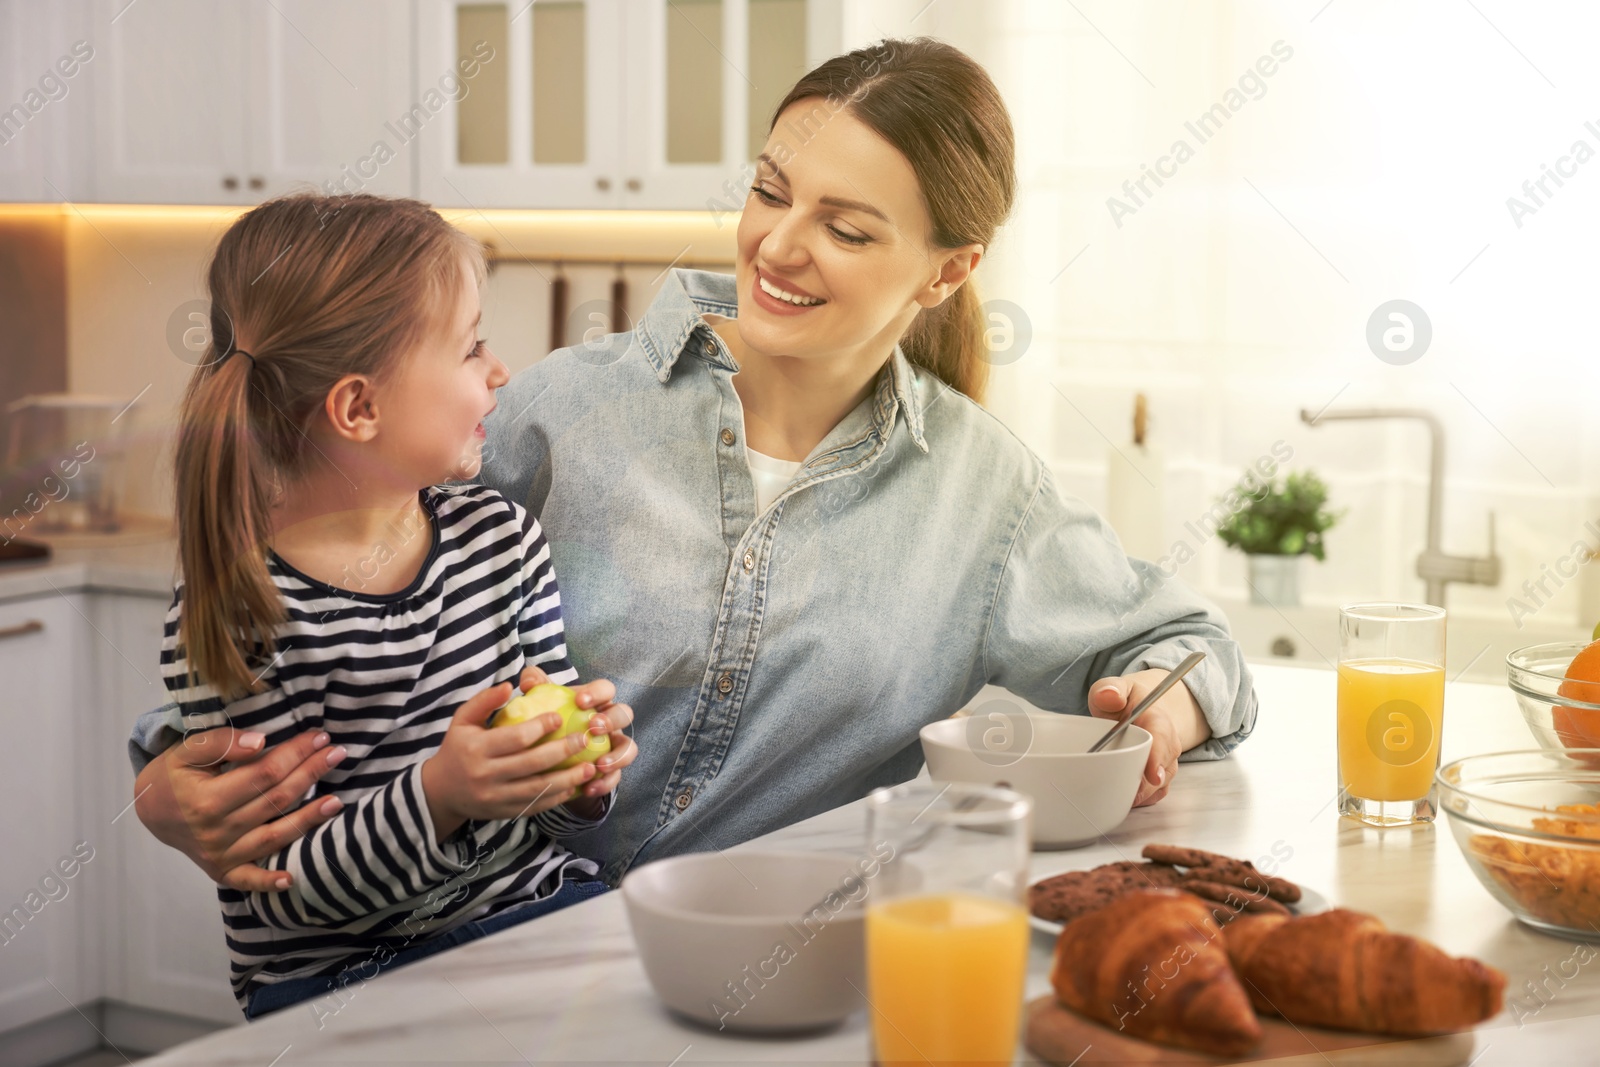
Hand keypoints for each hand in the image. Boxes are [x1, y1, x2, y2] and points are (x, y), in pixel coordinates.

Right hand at [133, 727, 348, 891]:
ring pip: (273, 837)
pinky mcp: (222, 871)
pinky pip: (248, 880)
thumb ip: (221, 742)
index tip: (319, 736)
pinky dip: (268, 882)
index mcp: (206, 799)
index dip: (295, 753)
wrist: (149, 811)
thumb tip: (261, 742)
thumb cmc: (173, 775)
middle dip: (310, 774)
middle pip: (274, 801)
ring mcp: (220, 854)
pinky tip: (292, 879)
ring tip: (337, 802)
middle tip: (338, 753)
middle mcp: (215, 831)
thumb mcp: (186, 750)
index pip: (264, 773)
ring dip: (308, 820)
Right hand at [420, 682, 600, 839]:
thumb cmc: (457, 749)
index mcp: (476, 749)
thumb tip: (510, 685)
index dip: (541, 727)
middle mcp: (486, 775)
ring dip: (568, 779)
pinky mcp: (504, 813)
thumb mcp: (462, 720)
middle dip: (563, 751)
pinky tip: (575, 787)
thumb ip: (484, 701)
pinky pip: (535, 806)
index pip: (516, 738)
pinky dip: (557, 798)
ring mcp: (496, 797)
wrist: (439, 792)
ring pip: (538, 789)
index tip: (560, 717)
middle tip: (585, 739)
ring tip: (590, 767)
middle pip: (532, 764)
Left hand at [515, 668, 636, 813]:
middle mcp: (611, 722)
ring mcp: (614, 746)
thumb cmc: (548, 725)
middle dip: (612, 720)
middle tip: (594, 727)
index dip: (597, 692)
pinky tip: (589, 788)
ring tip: (599, 764)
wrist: (551, 761)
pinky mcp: (611, 771)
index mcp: (597, 702)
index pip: (606, 689)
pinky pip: (616, 777)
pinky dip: (605, 783)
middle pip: (624, 714)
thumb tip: (529, 681)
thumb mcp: (541, 705)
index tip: (580, 701)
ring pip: (629, 747)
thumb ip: (536, 688)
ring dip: (618, 755)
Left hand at [1088, 668, 1209, 806]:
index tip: (1153, 776)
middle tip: (1117, 792)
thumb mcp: (1117, 688)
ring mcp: (1166, 765)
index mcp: (1158, 721)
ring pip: (1157, 787)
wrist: (1141, 711)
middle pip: (1161, 771)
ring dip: (1137, 794)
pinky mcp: (1160, 779)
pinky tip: (1120, 798)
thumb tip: (1109, 695)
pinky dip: (1138, 800)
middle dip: (1142, 785)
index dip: (1158, 758)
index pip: (1162, 739)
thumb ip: (1110, 689)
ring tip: (1113, 795)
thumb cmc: (1128, 702)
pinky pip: (1153, 796)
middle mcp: (1169, 746)